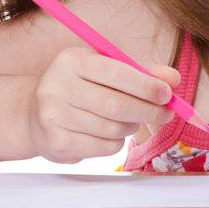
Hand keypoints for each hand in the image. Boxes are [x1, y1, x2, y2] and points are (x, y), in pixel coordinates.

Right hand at [27, 46, 179, 162]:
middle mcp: (58, 85)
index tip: (167, 93)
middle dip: (147, 111)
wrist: (35, 114)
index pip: (114, 72)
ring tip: (129, 120)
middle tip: (166, 114)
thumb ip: (139, 72)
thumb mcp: (105, 70)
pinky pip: (103, 147)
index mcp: (72, 60)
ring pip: (112, 128)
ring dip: (130, 126)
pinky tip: (110, 134)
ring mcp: (53, 115)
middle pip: (115, 105)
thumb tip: (174, 78)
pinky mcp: (56, 142)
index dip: (144, 84)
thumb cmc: (81, 88)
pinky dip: (116, 143)